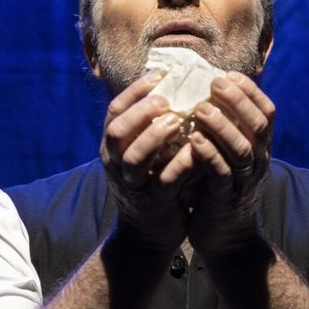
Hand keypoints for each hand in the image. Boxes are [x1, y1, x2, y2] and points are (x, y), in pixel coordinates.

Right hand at [100, 72, 195, 252]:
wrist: (147, 234)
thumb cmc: (152, 182)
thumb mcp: (146, 152)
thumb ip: (152, 125)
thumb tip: (176, 84)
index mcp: (113, 147)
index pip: (115, 111)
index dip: (135, 91)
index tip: (160, 74)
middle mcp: (116, 164)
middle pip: (117, 131)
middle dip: (140, 111)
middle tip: (165, 98)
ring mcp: (131, 185)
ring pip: (134, 158)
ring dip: (154, 136)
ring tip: (175, 121)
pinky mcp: (152, 204)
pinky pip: (164, 182)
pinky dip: (179, 165)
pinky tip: (195, 151)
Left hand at [185, 72, 274, 256]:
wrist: (225, 236)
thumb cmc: (220, 186)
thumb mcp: (228, 154)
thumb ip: (225, 128)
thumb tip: (207, 90)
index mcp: (261, 147)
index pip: (266, 111)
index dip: (249, 91)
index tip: (227, 73)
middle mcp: (258, 161)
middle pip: (258, 125)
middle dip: (237, 101)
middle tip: (214, 83)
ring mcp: (245, 181)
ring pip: (242, 149)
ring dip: (222, 126)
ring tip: (200, 110)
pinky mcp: (226, 199)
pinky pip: (222, 175)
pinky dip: (209, 156)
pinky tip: (194, 141)